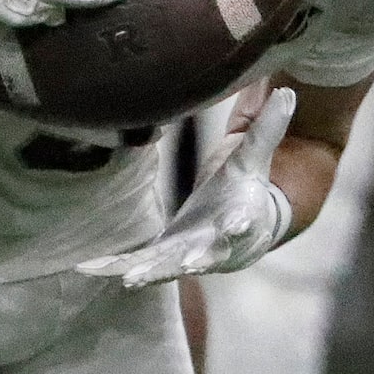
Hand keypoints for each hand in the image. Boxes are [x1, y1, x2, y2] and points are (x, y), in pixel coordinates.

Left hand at [79, 84, 296, 287]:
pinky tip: (84, 268)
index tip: (234, 226)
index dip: (239, 224)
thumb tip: (289, 93)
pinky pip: (136, 265)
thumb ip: (268, 129)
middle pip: (203, 256)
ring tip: (127, 280)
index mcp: (239, 220)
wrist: (240, 229)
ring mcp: (186, 256)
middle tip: (179, 267)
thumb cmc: (247, 190)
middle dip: (188, 262)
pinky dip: (112, 267)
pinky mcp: (163, 258)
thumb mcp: (255, 158)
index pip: (242, 222)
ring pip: (165, 267)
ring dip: (145, 273)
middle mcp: (213, 245)